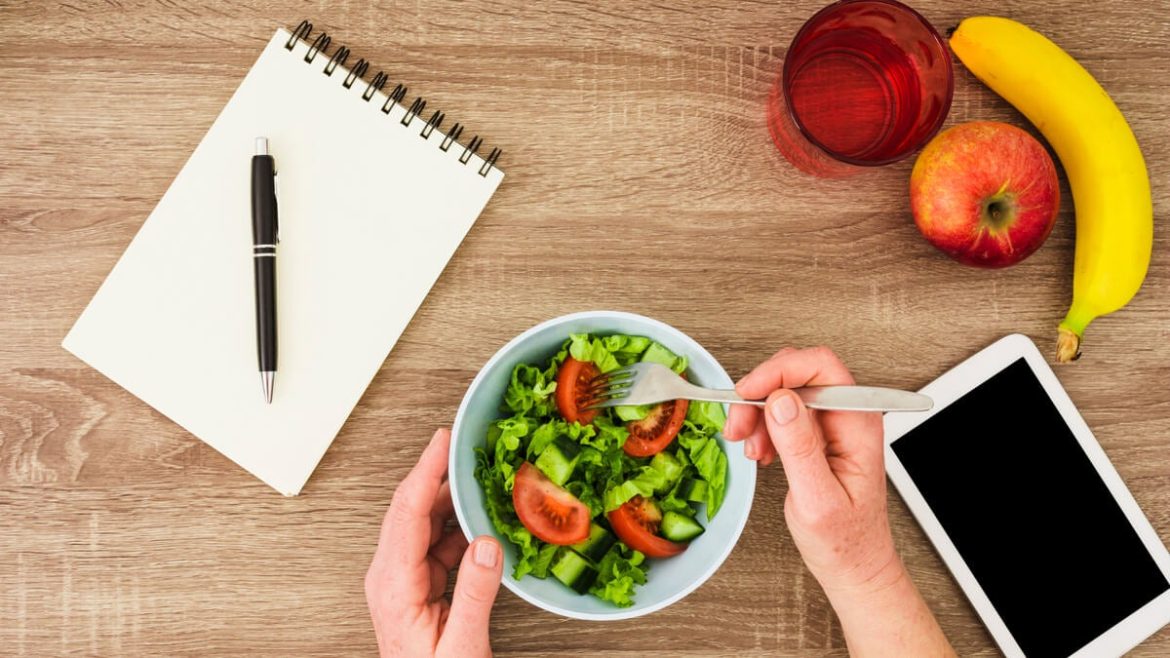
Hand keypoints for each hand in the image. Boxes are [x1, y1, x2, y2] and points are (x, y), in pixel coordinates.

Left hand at [364, 428, 503, 657]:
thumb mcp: (460, 644)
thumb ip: (474, 594)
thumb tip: (487, 544)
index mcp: (393, 585)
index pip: (406, 512)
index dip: (426, 470)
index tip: (442, 441)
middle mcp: (391, 576)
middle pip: (412, 509)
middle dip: (438, 473)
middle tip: (464, 445)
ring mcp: (402, 580)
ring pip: (424, 523)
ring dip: (451, 499)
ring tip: (479, 477)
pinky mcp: (417, 585)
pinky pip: (436, 542)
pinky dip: (458, 525)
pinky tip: (479, 520)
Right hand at [724, 347, 953, 655]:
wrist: (854, 566)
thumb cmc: (845, 542)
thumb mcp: (817, 499)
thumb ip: (800, 447)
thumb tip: (781, 402)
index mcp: (858, 425)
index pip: (821, 367)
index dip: (779, 371)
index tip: (748, 393)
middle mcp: (848, 417)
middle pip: (799, 373)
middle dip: (761, 392)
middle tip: (739, 423)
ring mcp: (833, 425)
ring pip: (786, 392)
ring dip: (757, 413)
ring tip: (748, 446)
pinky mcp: (818, 436)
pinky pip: (783, 414)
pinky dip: (763, 427)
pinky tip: (760, 452)